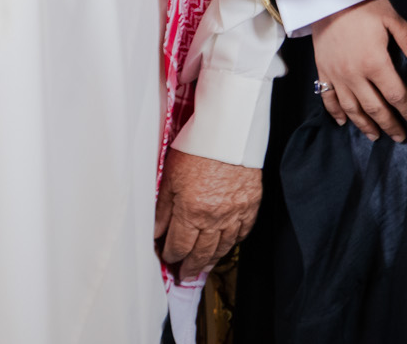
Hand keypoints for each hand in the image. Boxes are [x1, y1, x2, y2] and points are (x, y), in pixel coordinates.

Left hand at [153, 149, 261, 278]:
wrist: (230, 129)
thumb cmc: (198, 146)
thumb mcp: (170, 176)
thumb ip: (163, 209)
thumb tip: (155, 232)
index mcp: (191, 211)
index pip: (179, 245)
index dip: (170, 255)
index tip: (166, 259)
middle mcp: (214, 218)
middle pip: (201, 253)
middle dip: (190, 267)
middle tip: (184, 275)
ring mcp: (235, 213)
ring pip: (223, 247)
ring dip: (211, 260)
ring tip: (203, 267)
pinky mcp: (251, 204)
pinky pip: (243, 231)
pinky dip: (234, 241)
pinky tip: (227, 245)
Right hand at [310, 0, 406, 141]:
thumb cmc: (363, 5)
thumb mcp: (392, 17)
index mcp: (374, 62)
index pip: (396, 95)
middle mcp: (354, 75)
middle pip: (375, 108)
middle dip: (390, 125)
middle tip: (400, 137)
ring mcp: (336, 75)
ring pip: (352, 109)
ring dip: (364, 125)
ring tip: (376, 136)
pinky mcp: (323, 70)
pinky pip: (328, 98)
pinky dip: (335, 113)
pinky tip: (343, 122)